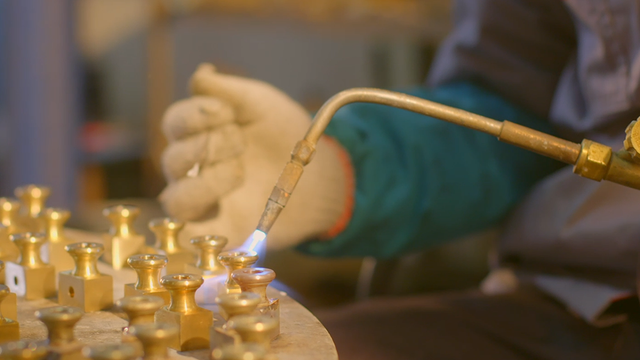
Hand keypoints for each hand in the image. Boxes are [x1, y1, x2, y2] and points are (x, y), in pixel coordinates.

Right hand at [160, 64, 350, 248]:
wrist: (320, 174)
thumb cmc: (286, 135)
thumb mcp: (260, 104)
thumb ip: (228, 90)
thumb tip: (200, 74)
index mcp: (200, 134)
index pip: (174, 123)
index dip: (195, 116)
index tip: (227, 113)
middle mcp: (194, 169)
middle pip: (171, 159)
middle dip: (208, 146)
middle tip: (241, 141)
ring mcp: (205, 202)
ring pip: (175, 199)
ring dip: (206, 182)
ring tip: (239, 172)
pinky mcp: (220, 229)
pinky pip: (192, 235)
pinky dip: (197, 227)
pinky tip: (225, 206)